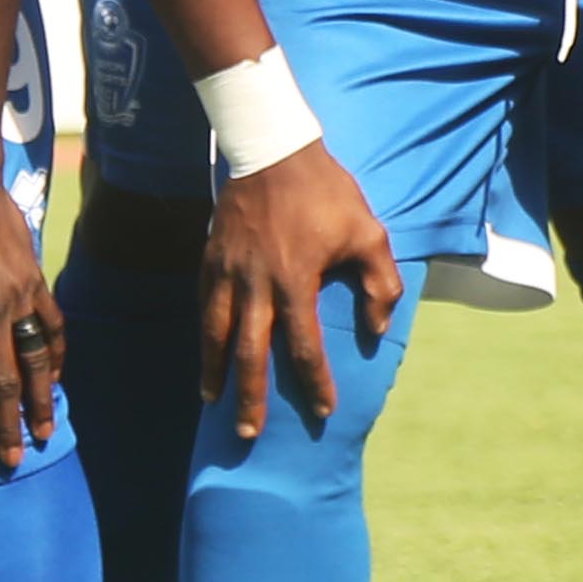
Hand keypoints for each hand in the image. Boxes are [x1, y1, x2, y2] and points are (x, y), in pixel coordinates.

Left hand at [0, 160, 61, 467]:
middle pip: (4, 381)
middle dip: (8, 425)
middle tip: (13, 459)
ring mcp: (19, 295)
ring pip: (36, 359)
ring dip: (42, 399)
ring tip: (45, 431)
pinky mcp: (36, 280)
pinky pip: (53, 326)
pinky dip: (57, 356)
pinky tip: (57, 378)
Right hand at [203, 143, 398, 440]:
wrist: (272, 147)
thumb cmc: (326, 191)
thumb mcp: (367, 231)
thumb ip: (379, 283)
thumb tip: (377, 329)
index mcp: (295, 280)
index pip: (304, 346)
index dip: (315, 383)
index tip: (324, 410)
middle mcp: (255, 283)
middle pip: (250, 353)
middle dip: (250, 397)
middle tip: (248, 434)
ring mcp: (226, 271)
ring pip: (215, 333)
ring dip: (215, 371)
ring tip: (214, 402)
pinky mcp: (209, 257)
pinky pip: (204, 306)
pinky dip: (204, 334)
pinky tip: (206, 352)